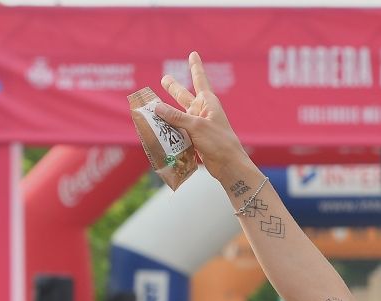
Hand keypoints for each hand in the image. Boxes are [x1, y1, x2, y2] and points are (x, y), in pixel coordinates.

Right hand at [154, 52, 247, 181]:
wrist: (229, 165)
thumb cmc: (218, 142)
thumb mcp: (196, 126)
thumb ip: (175, 116)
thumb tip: (156, 107)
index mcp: (208, 102)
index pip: (200, 79)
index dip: (195, 66)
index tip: (194, 54)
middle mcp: (202, 111)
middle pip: (184, 96)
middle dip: (174, 89)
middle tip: (164, 79)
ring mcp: (197, 125)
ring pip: (177, 115)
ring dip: (165, 112)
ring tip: (151, 107)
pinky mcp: (194, 139)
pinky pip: (177, 131)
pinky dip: (168, 130)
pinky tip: (156, 131)